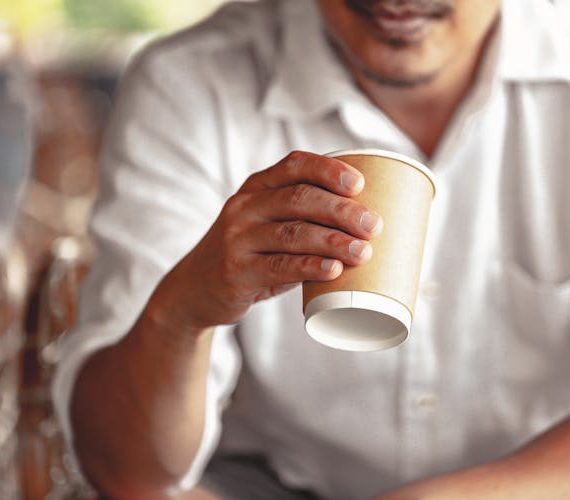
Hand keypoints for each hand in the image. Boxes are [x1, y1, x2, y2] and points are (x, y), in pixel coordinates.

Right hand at [155, 150, 383, 331]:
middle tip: (374, 226)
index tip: (360, 185)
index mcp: (256, 188)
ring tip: (364, 251)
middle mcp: (244, 207)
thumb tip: (368, 227)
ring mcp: (237, 239)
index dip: (329, 170)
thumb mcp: (266, 227)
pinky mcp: (236, 272)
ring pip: (293, 233)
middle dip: (342, 210)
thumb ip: (304, 221)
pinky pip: (279, 266)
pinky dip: (310, 267)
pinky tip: (334, 270)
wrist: (194, 290)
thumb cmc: (249, 256)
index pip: (294, 165)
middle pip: (299, 198)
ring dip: (334, 241)